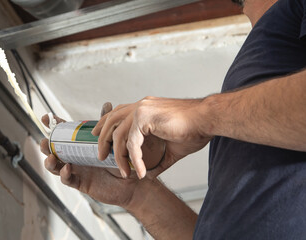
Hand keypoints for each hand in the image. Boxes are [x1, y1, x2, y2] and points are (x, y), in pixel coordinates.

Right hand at [39, 103, 159, 207]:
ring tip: (51, 156)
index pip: (63, 134)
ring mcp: (77, 170)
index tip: (46, 118)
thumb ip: (107, 123)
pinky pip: (67, 180)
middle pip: (53, 150)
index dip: (53, 126)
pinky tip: (67, 168)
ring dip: (50, 161)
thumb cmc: (122, 160)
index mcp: (80, 145)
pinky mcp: (81, 183)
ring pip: (55, 167)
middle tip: (45, 140)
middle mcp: (75, 157)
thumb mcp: (113, 139)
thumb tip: (107, 104)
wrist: (132, 180)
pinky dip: (64, 174)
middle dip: (46, 145)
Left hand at [92, 96, 212, 178]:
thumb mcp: (172, 148)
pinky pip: (132, 143)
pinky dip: (134, 159)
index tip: (97, 137)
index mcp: (145, 107)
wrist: (208, 120)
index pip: (118, 113)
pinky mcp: (146, 118)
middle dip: (103, 139)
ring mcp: (142, 109)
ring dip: (118, 155)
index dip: (105, 125)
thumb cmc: (195, 130)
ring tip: (122, 171)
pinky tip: (140, 171)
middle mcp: (141, 105)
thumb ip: (159, 159)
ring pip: (118, 134)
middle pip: (111, 120)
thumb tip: (151, 173)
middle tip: (100, 156)